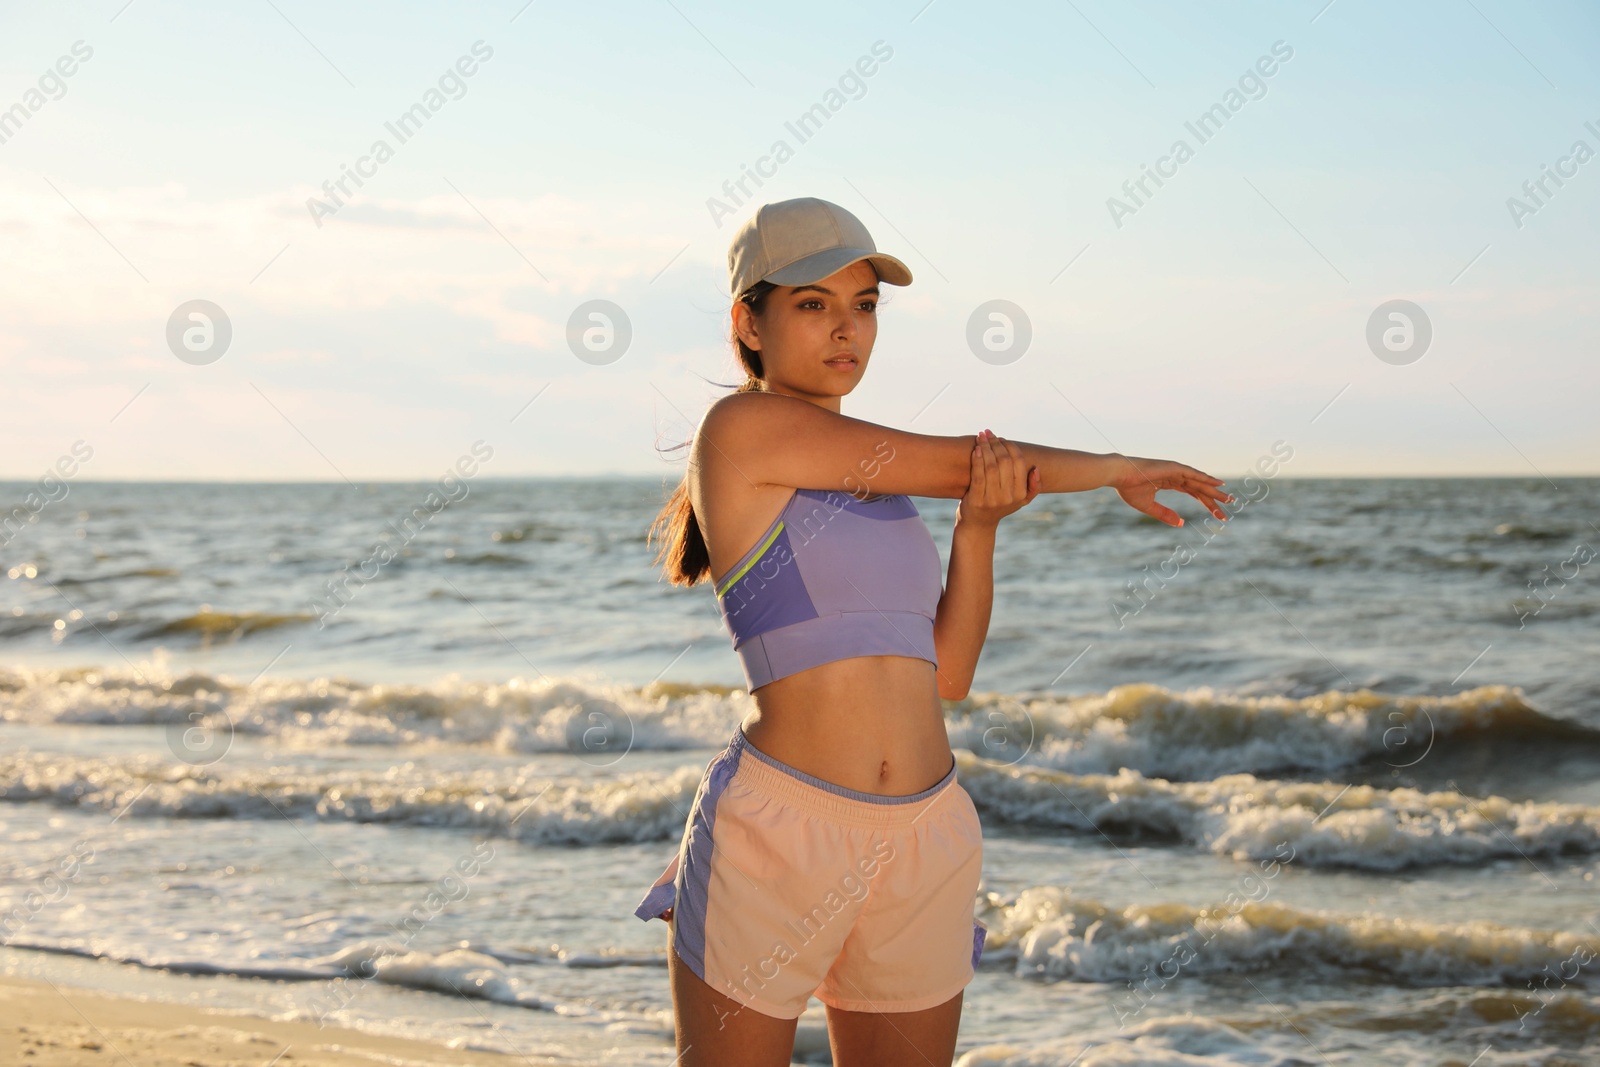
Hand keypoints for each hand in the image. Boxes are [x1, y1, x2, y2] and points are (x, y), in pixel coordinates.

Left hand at [956, 429, 1040, 529]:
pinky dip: (977, 459)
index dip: (1010, 447)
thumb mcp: (1021, 501)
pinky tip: (975, 449)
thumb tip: (1036, 469)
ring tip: (980, 437)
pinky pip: (978, 475)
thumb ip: (1033, 487)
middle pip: (1004, 461)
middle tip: (988, 433)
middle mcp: (1008, 497)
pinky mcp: (976, 500)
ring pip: (990, 466)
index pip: (1019, 462)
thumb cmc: (1000, 507)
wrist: (978, 524)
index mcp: (1021, 494)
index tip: (1001, 439)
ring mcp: (992, 499)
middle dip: (995, 443)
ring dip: (985, 447)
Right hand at [1108, 456, 1232, 525]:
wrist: (1119, 475)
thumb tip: (1181, 524)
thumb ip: (1165, 514)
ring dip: (1214, 490)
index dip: (1206, 503)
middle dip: (1214, 498)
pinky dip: (1206, 478)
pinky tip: (1218, 484)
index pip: (1193, 493)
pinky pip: (1193, 474)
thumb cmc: (1129, 488)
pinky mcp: (1174, 468)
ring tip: (1229, 498)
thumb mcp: (1149, 506)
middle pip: (1200, 488)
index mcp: (1169, 482)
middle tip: (1230, 505)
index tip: (1218, 514)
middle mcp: (1175, 476)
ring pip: (1199, 482)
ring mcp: (1175, 470)